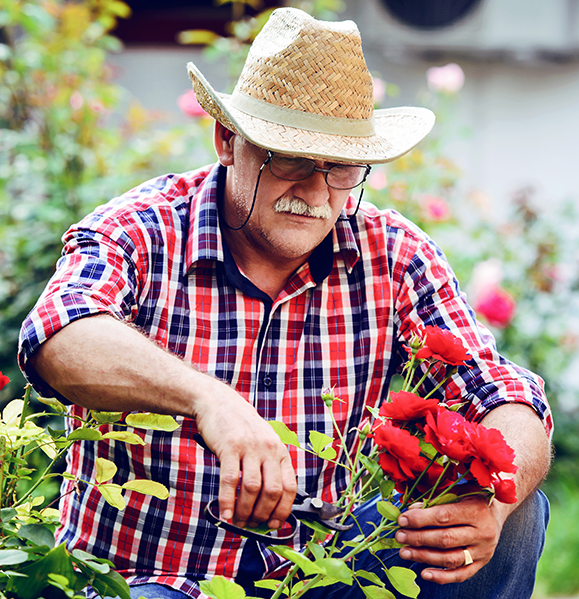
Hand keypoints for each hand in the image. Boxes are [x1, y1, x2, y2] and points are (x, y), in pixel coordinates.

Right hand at [193, 377, 296, 529]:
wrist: (219, 402)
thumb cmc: (241, 426)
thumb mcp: (263, 442)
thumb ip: (268, 466)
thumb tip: (268, 503)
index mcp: (280, 450)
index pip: (290, 487)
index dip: (283, 511)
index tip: (274, 524)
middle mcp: (269, 449)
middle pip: (272, 492)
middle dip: (263, 515)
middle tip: (252, 524)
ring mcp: (250, 447)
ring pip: (252, 489)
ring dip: (245, 511)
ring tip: (238, 521)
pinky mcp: (230, 447)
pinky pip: (230, 480)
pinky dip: (228, 502)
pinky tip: (225, 514)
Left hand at [395, 497, 509, 583]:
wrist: (496, 513)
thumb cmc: (471, 498)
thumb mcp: (456, 492)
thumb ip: (435, 501)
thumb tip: (411, 511)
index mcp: (475, 511)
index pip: (444, 516)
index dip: (421, 519)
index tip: (402, 520)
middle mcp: (482, 533)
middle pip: (446, 539)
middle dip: (418, 538)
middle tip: (399, 536)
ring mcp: (483, 551)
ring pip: (451, 559)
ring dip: (424, 557)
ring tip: (404, 552)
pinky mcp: (481, 564)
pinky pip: (460, 575)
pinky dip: (441, 576)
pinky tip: (424, 573)